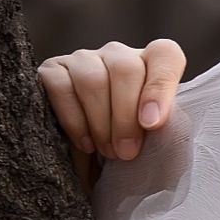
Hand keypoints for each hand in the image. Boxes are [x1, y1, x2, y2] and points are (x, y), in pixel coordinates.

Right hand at [37, 36, 187, 198]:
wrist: (96, 164)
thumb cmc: (135, 149)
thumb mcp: (158, 142)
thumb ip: (167, 130)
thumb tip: (157, 126)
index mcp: (152, 64)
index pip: (165, 56)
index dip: (160, 87)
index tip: (152, 125)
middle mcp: (118, 55)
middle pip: (125, 69)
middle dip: (126, 117)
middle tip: (126, 152)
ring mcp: (83, 59)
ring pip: (92, 78)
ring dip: (100, 122)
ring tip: (107, 151)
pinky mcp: (52, 71)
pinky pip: (59, 86)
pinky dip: (73, 119)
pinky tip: (84, 143)